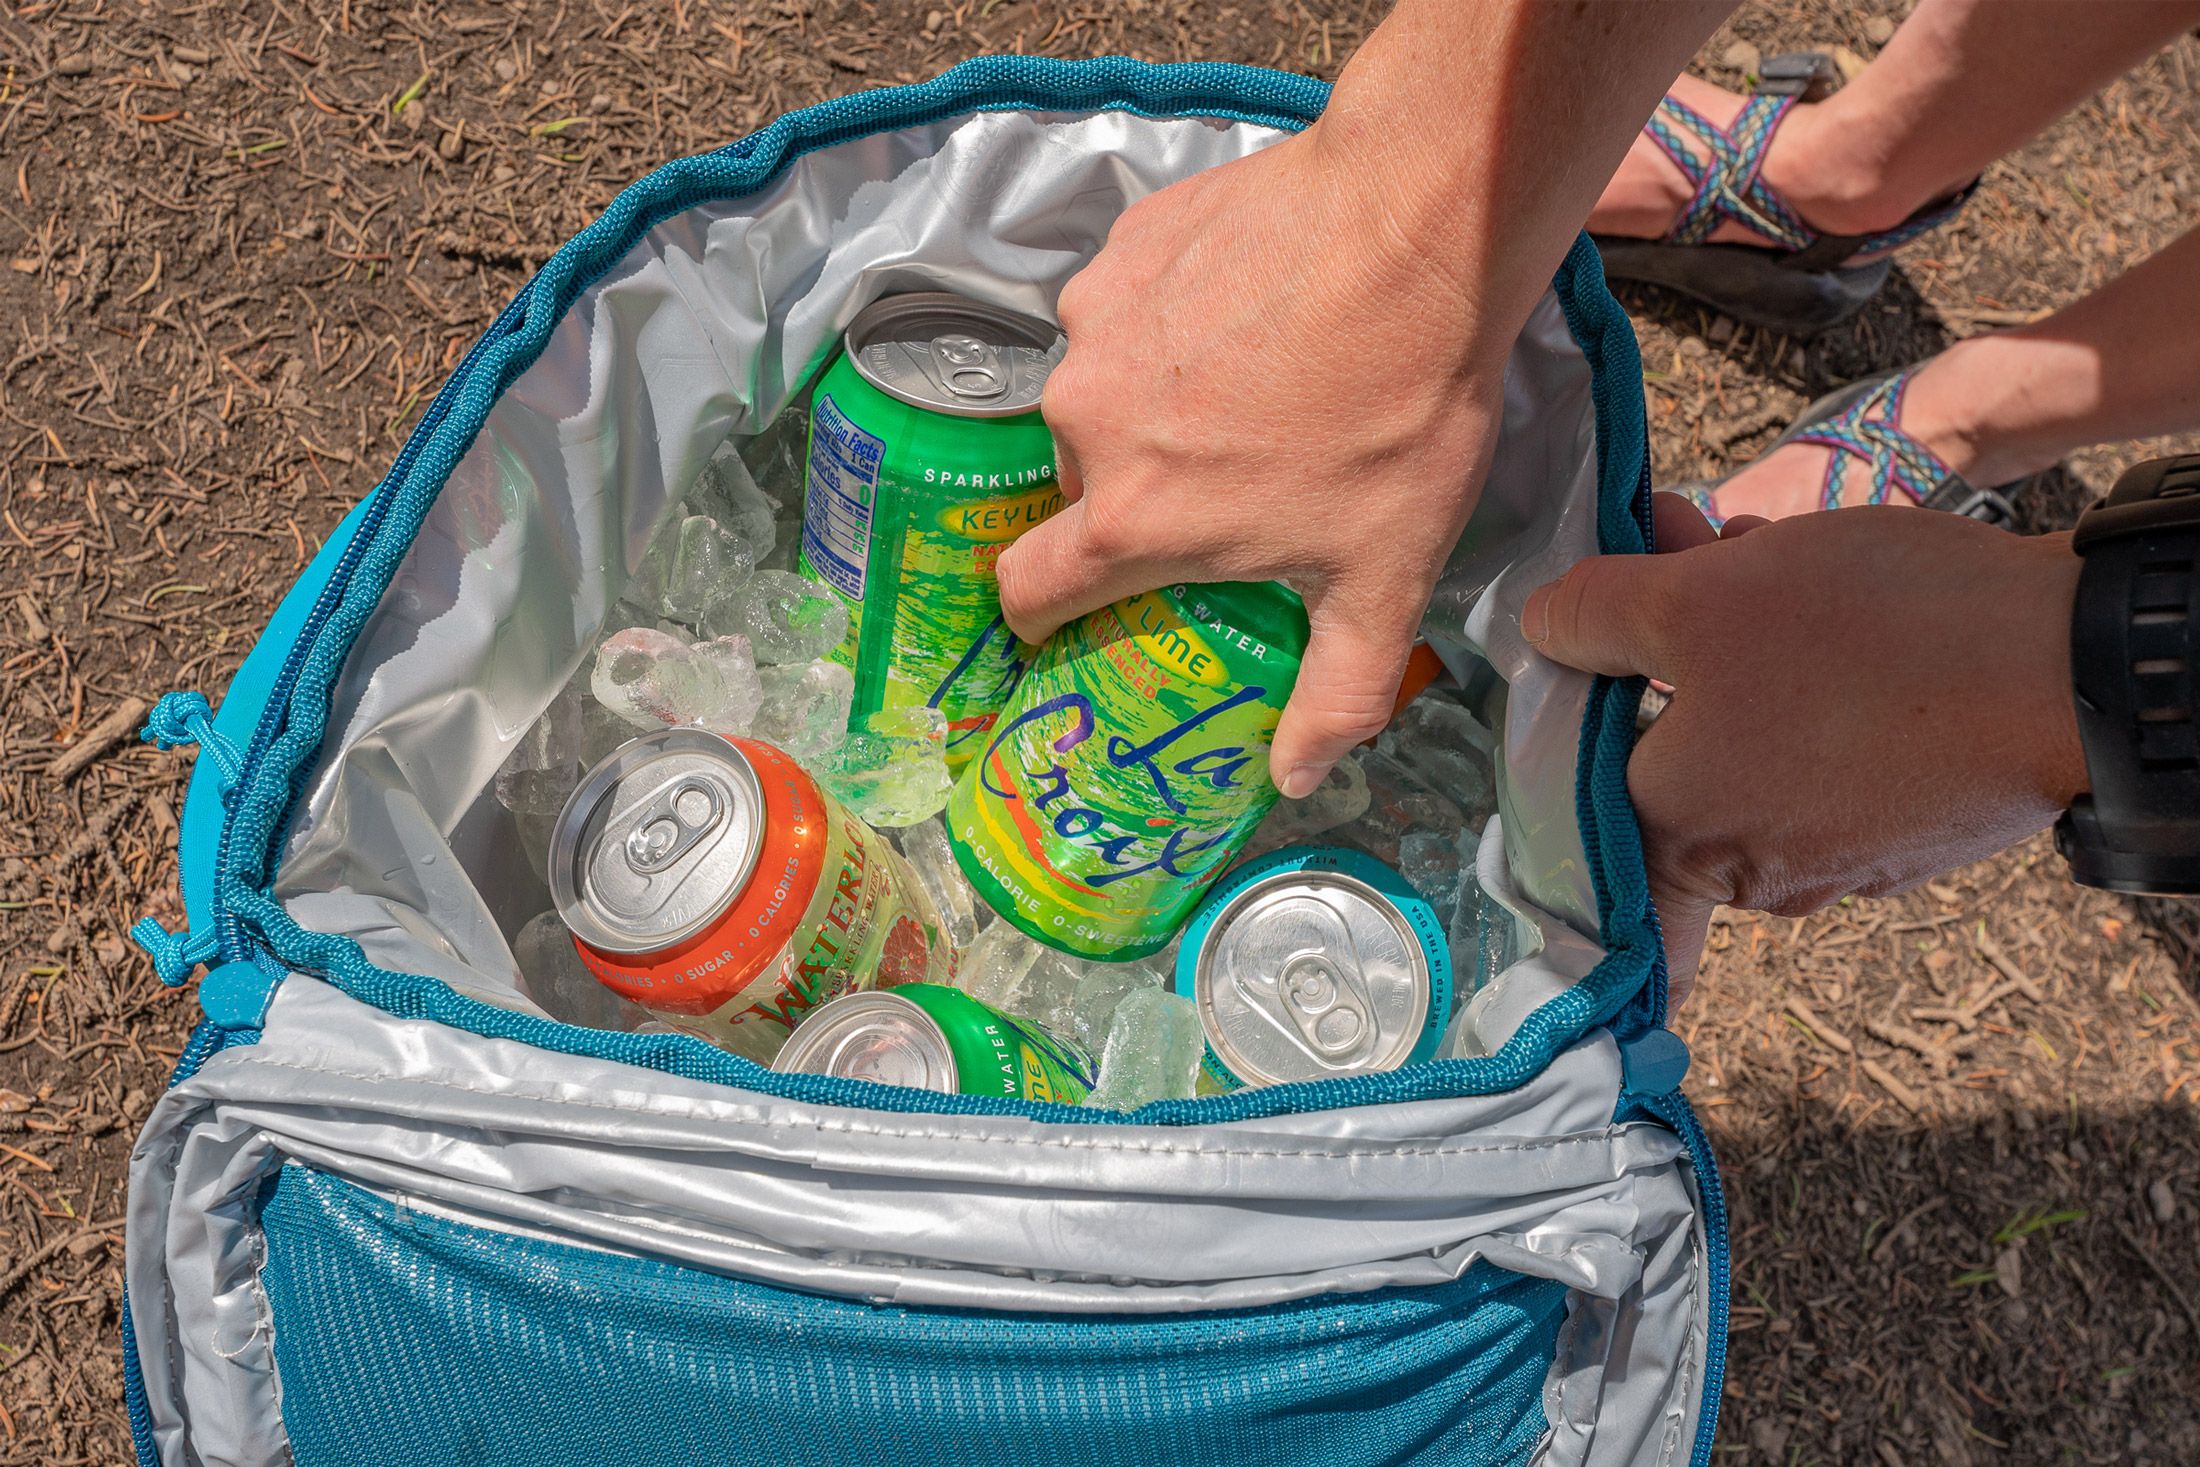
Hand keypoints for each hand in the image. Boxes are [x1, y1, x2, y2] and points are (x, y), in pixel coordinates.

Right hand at [996, 118, 1505, 798]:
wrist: (1418, 227)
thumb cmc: (1401, 413)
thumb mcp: (1386, 577)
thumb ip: (1335, 694)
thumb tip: (1292, 780)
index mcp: (1130, 519)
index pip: (1025, 590)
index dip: (1042, 613)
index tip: (1071, 609)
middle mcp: (1087, 423)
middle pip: (1079, 485)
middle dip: (1135, 496)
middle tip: (1225, 482)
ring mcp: (1098, 327)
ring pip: (1102, 391)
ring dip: (1154, 402)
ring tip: (1252, 385)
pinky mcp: (1123, 250)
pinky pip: (1123, 307)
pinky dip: (1170, 319)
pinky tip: (1249, 310)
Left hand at [1521, 495, 2085, 999]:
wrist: (2071, 660)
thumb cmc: (1868, 639)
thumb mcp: (1695, 599)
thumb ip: (1594, 618)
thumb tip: (1541, 628)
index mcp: (1680, 844)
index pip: (1588, 869)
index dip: (1562, 806)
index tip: (1558, 752)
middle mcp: (1757, 874)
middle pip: (1667, 769)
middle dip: (1656, 663)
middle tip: (1668, 557)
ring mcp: (1844, 854)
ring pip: (1749, 742)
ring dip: (1735, 650)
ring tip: (1745, 548)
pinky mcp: (1912, 819)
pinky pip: (1824, 745)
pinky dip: (1808, 673)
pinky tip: (1818, 584)